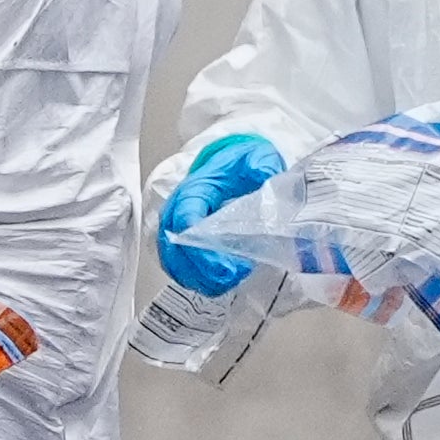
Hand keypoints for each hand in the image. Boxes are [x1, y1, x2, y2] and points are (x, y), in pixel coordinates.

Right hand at [154, 132, 286, 298]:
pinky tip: (220, 283)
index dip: (201, 248)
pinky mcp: (181, 244)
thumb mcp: (255, 157)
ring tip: (229, 281)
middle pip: (174, 248)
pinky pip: (180, 268)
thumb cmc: (239, 165)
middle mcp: (176, 211)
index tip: (225, 266)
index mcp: (193, 189)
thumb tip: (265, 176)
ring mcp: (176, 229)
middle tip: (231, 278)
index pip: (185, 219)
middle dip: (202, 270)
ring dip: (200, 278)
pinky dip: (198, 279)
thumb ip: (261, 166)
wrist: (231, 165)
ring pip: (175, 263)